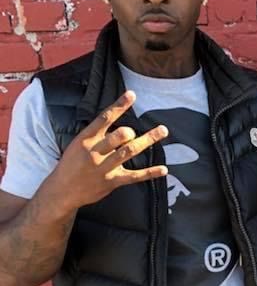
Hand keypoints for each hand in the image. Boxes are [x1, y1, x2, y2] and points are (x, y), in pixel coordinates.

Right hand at [48, 91, 168, 210]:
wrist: (63, 190)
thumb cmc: (72, 164)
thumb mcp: (78, 144)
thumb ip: (96, 134)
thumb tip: (116, 122)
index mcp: (86, 138)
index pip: (104, 118)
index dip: (119, 106)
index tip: (132, 95)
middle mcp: (96, 151)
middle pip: (118, 136)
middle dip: (130, 131)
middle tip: (138, 129)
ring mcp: (105, 167)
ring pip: (129, 151)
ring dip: (148, 140)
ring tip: (162, 130)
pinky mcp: (113, 181)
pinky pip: (135, 176)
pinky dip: (150, 173)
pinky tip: (164, 169)